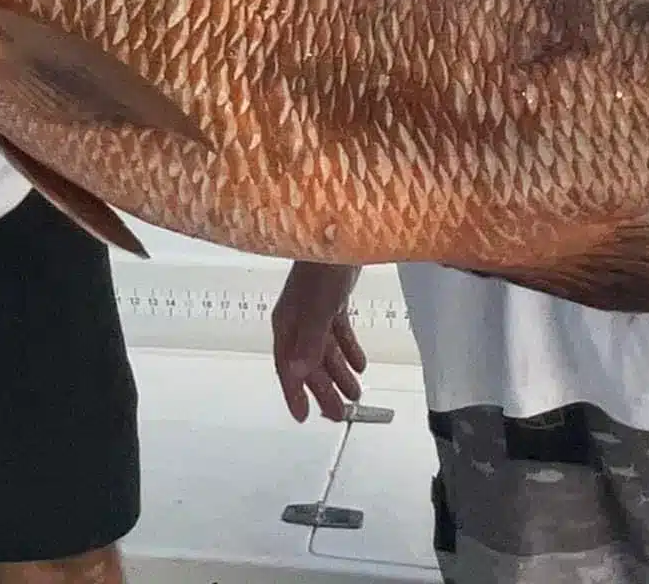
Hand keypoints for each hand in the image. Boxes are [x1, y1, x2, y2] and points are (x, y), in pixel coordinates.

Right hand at [272, 262, 366, 422]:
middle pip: (310, 363)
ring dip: (339, 373)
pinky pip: (339, 332)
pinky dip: (349, 349)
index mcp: (288, 324)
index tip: (303, 416)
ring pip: (326, 350)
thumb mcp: (318, 308)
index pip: (288, 367)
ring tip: (355, 394)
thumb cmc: (323, 267)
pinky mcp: (332, 299)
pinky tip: (360, 363)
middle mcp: (299, 320)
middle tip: (338, 414)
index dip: (294, 393)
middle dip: (323, 390)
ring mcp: (315, 310)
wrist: (341, 231)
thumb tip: (298, 371)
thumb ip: (309, 340)